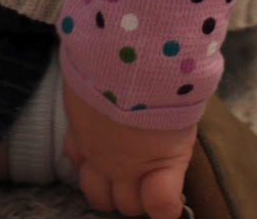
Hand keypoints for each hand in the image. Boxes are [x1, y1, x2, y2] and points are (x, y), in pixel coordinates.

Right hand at [61, 78, 195, 217]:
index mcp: (160, 164)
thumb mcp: (183, 113)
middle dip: (136, 195)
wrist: (124, 52)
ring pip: (96, 193)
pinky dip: (83, 158)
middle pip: (127, 204)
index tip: (168, 194)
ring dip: (107, 185)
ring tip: (116, 168)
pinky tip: (93, 144)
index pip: (162, 206)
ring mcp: (97, 153)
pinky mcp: (75, 132)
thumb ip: (176, 142)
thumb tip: (175, 148)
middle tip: (144, 175)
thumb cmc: (166, 81)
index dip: (166, 204)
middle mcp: (126, 167)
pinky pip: (73, 159)